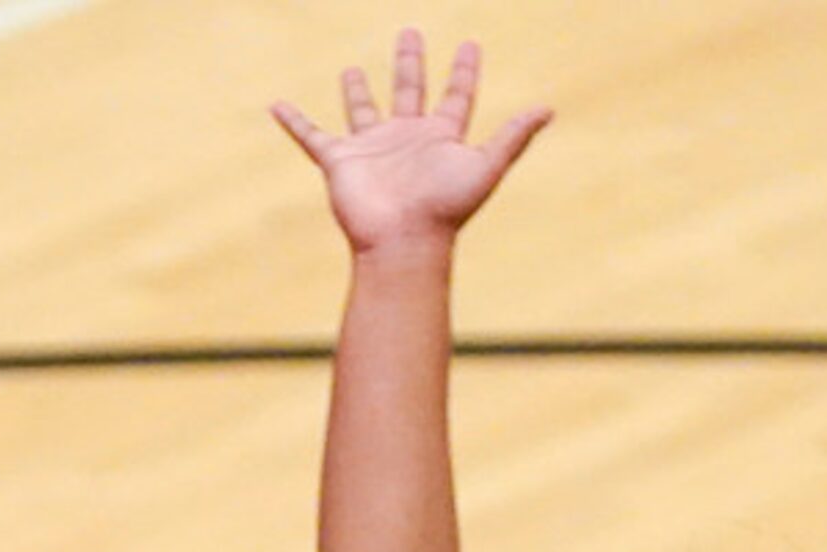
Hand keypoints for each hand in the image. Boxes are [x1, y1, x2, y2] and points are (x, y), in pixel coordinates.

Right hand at [272, 30, 550, 252]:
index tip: (469, 45)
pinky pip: (311, 136)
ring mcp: (371, 149)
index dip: (464, 71)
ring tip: (350, 70)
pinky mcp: (340, 161)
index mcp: (440, 137)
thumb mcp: (486, 167)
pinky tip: (277, 106)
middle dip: (410, 62)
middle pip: (408, 90)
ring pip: (362, 110)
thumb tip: (548, 109)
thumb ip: (513, 137)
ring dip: (356, 91)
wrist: (403, 242)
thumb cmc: (445, 209)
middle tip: (410, 33)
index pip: (455, 95)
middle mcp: (405, 138)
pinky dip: (293, 122)